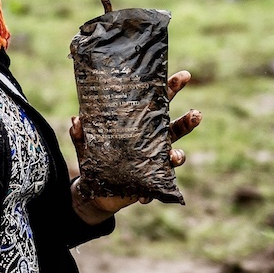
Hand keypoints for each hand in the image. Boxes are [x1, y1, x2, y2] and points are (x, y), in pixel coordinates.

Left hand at [70, 71, 202, 220]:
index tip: (184, 76)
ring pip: (175, 155)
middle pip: (177, 127)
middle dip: (188, 120)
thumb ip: (80, 133)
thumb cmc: (94, 158)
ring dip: (178, 156)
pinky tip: (142, 197)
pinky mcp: (151, 183)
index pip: (159, 102)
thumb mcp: (84, 144)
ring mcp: (155, 161)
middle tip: (197, 114)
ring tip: (174, 156)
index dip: (172, 88)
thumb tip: (76, 120)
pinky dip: (150, 191)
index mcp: (141, 124)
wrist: (95, 192)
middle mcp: (153, 141)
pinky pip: (156, 186)